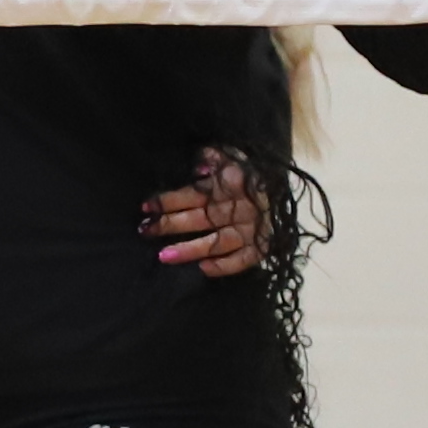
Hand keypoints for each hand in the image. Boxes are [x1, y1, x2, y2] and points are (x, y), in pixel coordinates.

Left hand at [146, 143, 268, 279]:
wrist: (282, 188)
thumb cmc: (251, 173)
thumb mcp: (233, 158)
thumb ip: (215, 158)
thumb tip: (201, 163)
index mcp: (224, 187)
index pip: (191, 194)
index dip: (168, 200)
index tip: (146, 207)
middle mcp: (235, 210)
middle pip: (197, 220)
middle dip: (169, 225)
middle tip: (145, 231)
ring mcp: (247, 230)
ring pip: (215, 242)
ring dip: (190, 249)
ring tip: (164, 256)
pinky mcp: (261, 247)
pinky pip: (242, 260)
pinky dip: (225, 266)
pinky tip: (204, 269)